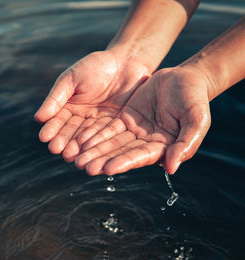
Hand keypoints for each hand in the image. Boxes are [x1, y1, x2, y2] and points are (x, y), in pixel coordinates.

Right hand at [34, 48, 150, 161]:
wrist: (127, 62)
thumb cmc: (96, 66)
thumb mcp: (72, 78)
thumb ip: (56, 98)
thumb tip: (38, 118)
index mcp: (69, 108)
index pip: (58, 121)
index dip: (52, 129)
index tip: (44, 137)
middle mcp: (82, 120)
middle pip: (71, 133)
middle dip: (64, 142)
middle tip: (57, 151)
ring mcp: (99, 125)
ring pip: (87, 139)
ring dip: (78, 149)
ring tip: (71, 158)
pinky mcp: (116, 129)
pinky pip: (106, 138)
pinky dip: (98, 147)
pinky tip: (91, 155)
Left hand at [75, 66, 210, 174]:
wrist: (186, 77)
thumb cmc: (195, 98)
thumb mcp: (196, 118)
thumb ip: (186, 142)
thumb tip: (172, 168)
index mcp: (164, 147)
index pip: (140, 157)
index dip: (124, 162)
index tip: (108, 168)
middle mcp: (146, 143)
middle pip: (120, 153)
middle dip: (102, 160)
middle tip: (83, 167)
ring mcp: (135, 131)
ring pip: (111, 142)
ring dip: (94, 150)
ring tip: (77, 159)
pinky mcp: (125, 119)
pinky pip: (108, 127)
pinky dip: (95, 134)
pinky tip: (80, 140)